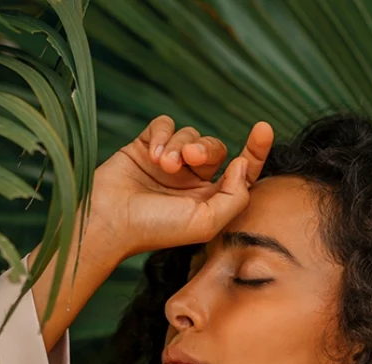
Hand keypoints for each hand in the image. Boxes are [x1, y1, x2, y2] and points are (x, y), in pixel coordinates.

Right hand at [90, 115, 274, 260]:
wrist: (109, 220)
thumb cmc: (156, 229)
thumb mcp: (206, 222)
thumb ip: (235, 196)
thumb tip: (243, 164)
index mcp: (209, 200)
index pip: (240, 172)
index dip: (255, 151)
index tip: (263, 129)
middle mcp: (191, 181)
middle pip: (214, 148)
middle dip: (206, 149)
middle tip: (189, 158)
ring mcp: (168, 163)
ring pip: (189, 134)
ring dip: (179, 146)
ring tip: (163, 165)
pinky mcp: (145, 147)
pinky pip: (164, 125)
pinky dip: (162, 135)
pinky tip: (152, 154)